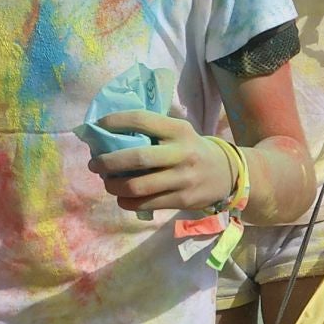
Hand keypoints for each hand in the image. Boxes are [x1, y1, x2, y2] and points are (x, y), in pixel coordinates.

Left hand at [89, 111, 235, 216]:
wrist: (228, 173)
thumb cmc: (193, 150)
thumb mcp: (180, 133)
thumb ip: (153, 132)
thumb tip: (109, 135)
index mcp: (179, 130)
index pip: (142, 120)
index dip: (115, 122)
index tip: (97, 127)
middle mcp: (182, 153)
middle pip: (136, 158)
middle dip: (107, 162)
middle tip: (95, 164)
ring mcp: (183, 179)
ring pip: (137, 186)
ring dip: (114, 186)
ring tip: (107, 183)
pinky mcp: (182, 200)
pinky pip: (145, 204)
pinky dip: (126, 202)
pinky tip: (122, 197)